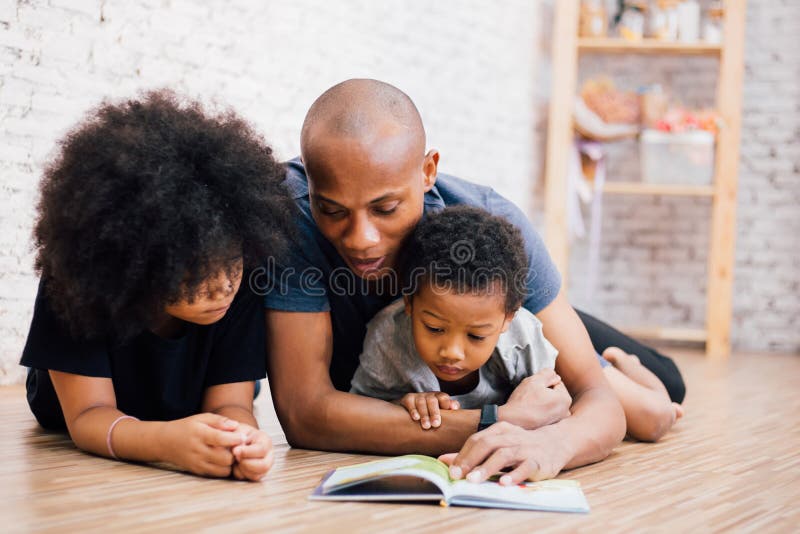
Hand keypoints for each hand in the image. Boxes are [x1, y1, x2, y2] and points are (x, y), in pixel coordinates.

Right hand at [160, 413, 246, 477]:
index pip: (220, 439)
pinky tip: (224, 459)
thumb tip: (236, 426)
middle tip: (239, 446)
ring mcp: (197, 463)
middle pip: (225, 458)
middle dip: (235, 452)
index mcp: (199, 434)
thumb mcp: (201, 418)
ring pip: (223, 469)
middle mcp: (198, 451)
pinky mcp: (197, 472)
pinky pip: (217, 474)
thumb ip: (219, 421)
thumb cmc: (187, 428)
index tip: (244, 436)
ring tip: (231, 452)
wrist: (165, 442)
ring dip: (231, 462)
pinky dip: (224, 468)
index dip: (235, 439)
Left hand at [231, 424, 274, 480]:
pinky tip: (237, 466)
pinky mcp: (259, 474)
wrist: (237, 439)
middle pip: (264, 466)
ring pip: (257, 475)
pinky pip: (251, 479)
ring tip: (236, 461)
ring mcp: (265, 465)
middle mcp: (269, 454)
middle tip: (236, 458)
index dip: (246, 452)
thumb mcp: (237, 430)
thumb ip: (237, 437)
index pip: (261, 449)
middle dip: (246, 464)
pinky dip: (241, 474)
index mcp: (265, 440)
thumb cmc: (238, 434)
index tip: (234, 451)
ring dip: (243, 470)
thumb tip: (236, 450)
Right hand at [397, 392, 459, 429]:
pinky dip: (413, 410)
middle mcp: (429, 395)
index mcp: (440, 397)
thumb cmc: (434, 413)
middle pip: (432, 401)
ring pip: (421, 403)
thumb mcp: (444, 411)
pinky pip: (410, 402)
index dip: (446, 405)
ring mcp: (419, 396)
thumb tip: (454, 408)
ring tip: (426, 426)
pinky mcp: (409, 398)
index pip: (444, 398)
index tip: (447, 416)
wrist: (415, 410)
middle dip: (434, 413)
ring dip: (424, 415)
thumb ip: (451, 408)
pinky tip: (416, 418)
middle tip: (436, 425)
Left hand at [438, 422, 569, 484]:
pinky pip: (525, 467)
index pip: (476, 439)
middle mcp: (511, 436)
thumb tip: (443, 460)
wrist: (555, 442)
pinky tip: (504, 483)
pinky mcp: (538, 461)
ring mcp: (525, 448)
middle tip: (458, 475)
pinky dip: (514, 475)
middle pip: (487, 444)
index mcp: (499, 430)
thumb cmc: (521, 445)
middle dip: (470, 460)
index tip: (451, 470)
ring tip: (474, 480)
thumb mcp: (497, 445)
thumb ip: (471, 454)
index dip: (462, 455)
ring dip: (487, 467)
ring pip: (504, 455)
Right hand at [498, 369, 571, 429]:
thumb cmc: (523, 401)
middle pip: (556, 392)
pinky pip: (548, 411)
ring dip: (543, 400)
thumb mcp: (534, 380)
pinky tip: (532, 411)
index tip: (535, 388)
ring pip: (552, 401)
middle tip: (532, 395)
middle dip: (545, 391)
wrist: (512, 421)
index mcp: (565, 399)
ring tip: (532, 403)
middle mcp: (566, 411)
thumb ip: (547, 373)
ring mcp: (559, 420)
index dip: (544, 382)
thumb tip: (555, 375)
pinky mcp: (551, 426)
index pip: (557, 382)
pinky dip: (542, 409)